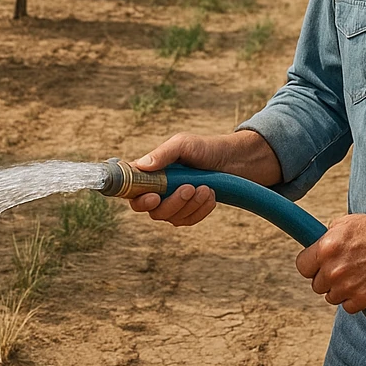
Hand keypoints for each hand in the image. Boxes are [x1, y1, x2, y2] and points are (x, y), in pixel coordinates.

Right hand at [127, 130, 280, 226]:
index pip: (131, 191)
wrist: (234, 161)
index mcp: (150, 172)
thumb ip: (163, 153)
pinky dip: (200, 211)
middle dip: (172, 203)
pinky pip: (187, 221)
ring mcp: (172, 203)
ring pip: (170, 218)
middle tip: (189, 188)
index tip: (154, 196)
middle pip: (151, 211)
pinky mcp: (187, 213)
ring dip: (190, 205)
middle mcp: (157, 190)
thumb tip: (141, 165)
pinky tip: (210, 197)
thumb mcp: (184, 144)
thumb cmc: (205, 148)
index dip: (138, 198)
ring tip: (206, 188)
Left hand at [295, 213, 365, 313]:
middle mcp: (334, 269)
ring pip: (331, 297)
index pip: (302, 266)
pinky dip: (355, 300)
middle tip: (343, 268)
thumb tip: (314, 247)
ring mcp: (348, 286)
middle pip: (316, 284)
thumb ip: (326, 237)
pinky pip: (348, 307)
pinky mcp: (364, 299)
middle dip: (327, 278)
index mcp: (326, 248)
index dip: (311, 265)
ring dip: (340, 290)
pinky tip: (364, 285)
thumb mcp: (346, 223)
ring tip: (357, 275)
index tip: (318, 265)